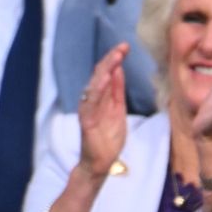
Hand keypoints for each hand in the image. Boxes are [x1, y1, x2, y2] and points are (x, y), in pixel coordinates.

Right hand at [78, 42, 128, 180]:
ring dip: (104, 70)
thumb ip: (117, 91)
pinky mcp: (86, 121)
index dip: (115, 59)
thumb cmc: (108, 141)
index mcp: (102, 98)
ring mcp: (88, 110)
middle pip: (99, 75)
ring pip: (94, 85)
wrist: (100, 164)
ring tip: (115, 57)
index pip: (106, 73)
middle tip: (122, 47)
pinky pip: (90, 102)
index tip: (125, 47)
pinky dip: (97, 89)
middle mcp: (93, 101)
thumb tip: (119, 69)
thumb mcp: (118, 111)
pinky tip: (105, 78)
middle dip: (111, 59)